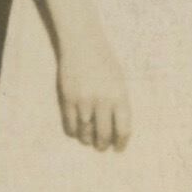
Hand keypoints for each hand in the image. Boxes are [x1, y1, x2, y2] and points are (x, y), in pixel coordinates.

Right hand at [56, 34, 131, 150]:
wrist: (82, 44)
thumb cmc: (104, 61)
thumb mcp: (119, 81)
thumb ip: (119, 103)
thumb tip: (116, 129)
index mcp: (120, 96)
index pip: (123, 129)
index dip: (121, 143)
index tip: (118, 148)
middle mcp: (103, 100)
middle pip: (103, 134)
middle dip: (102, 145)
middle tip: (101, 147)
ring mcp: (84, 101)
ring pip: (85, 132)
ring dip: (87, 140)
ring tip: (88, 141)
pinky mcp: (68, 99)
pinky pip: (70, 124)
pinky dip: (73, 131)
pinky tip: (76, 132)